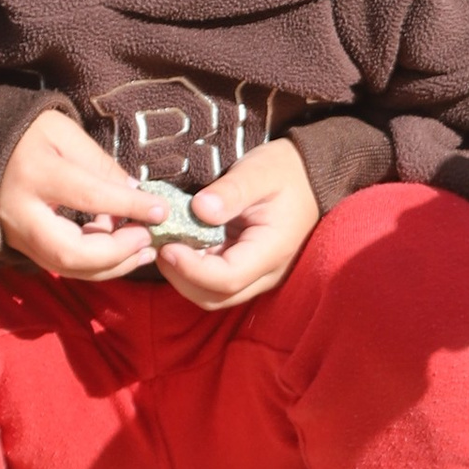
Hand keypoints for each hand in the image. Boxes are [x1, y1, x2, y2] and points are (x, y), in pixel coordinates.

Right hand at [0, 108, 169, 277]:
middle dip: (116, 254)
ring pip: (66, 267)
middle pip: (71, 252)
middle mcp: (20, 213)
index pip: (89, 197)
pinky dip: (94, 264)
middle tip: (148, 238)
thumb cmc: (25, 133)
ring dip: (110, 266)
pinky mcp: (19, 245)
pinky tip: (121, 251)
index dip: (129, 206)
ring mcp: (16, 234)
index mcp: (34, 173)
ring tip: (144, 250)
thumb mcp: (64, 132)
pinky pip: (60, 264)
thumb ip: (100, 164)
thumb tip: (137, 195)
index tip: (161, 211)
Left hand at [155, 137, 320, 310]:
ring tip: (167, 246)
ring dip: (184, 278)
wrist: (309, 176)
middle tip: (160, 246)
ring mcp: (258, 275)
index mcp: (272, 250)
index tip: (167, 245)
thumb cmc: (284, 171)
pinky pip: (216, 283)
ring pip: (213, 296)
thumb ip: (231, 191)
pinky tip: (181, 246)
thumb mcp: (258, 172)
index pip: (227, 279)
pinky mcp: (248, 270)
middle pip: (216, 297)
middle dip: (181, 278)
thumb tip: (198, 210)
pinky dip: (192, 272)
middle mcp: (267, 273)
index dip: (191, 269)